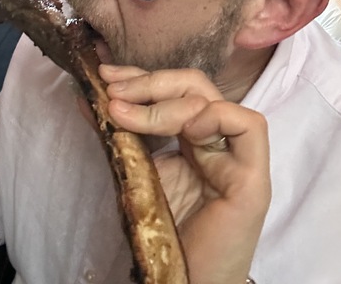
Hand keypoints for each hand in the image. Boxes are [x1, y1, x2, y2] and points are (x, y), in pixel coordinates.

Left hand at [100, 64, 269, 283]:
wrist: (182, 282)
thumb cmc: (162, 233)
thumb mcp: (136, 169)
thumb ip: (121, 134)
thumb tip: (87, 97)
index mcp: (192, 136)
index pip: (173, 88)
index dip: (141, 77)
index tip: (106, 77)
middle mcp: (216, 139)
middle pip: (193, 85)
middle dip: (149, 82)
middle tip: (114, 93)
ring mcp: (237, 157)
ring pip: (212, 99)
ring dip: (165, 101)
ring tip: (128, 116)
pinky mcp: (253, 179)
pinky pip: (248, 124)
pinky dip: (214, 117)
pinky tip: (187, 132)